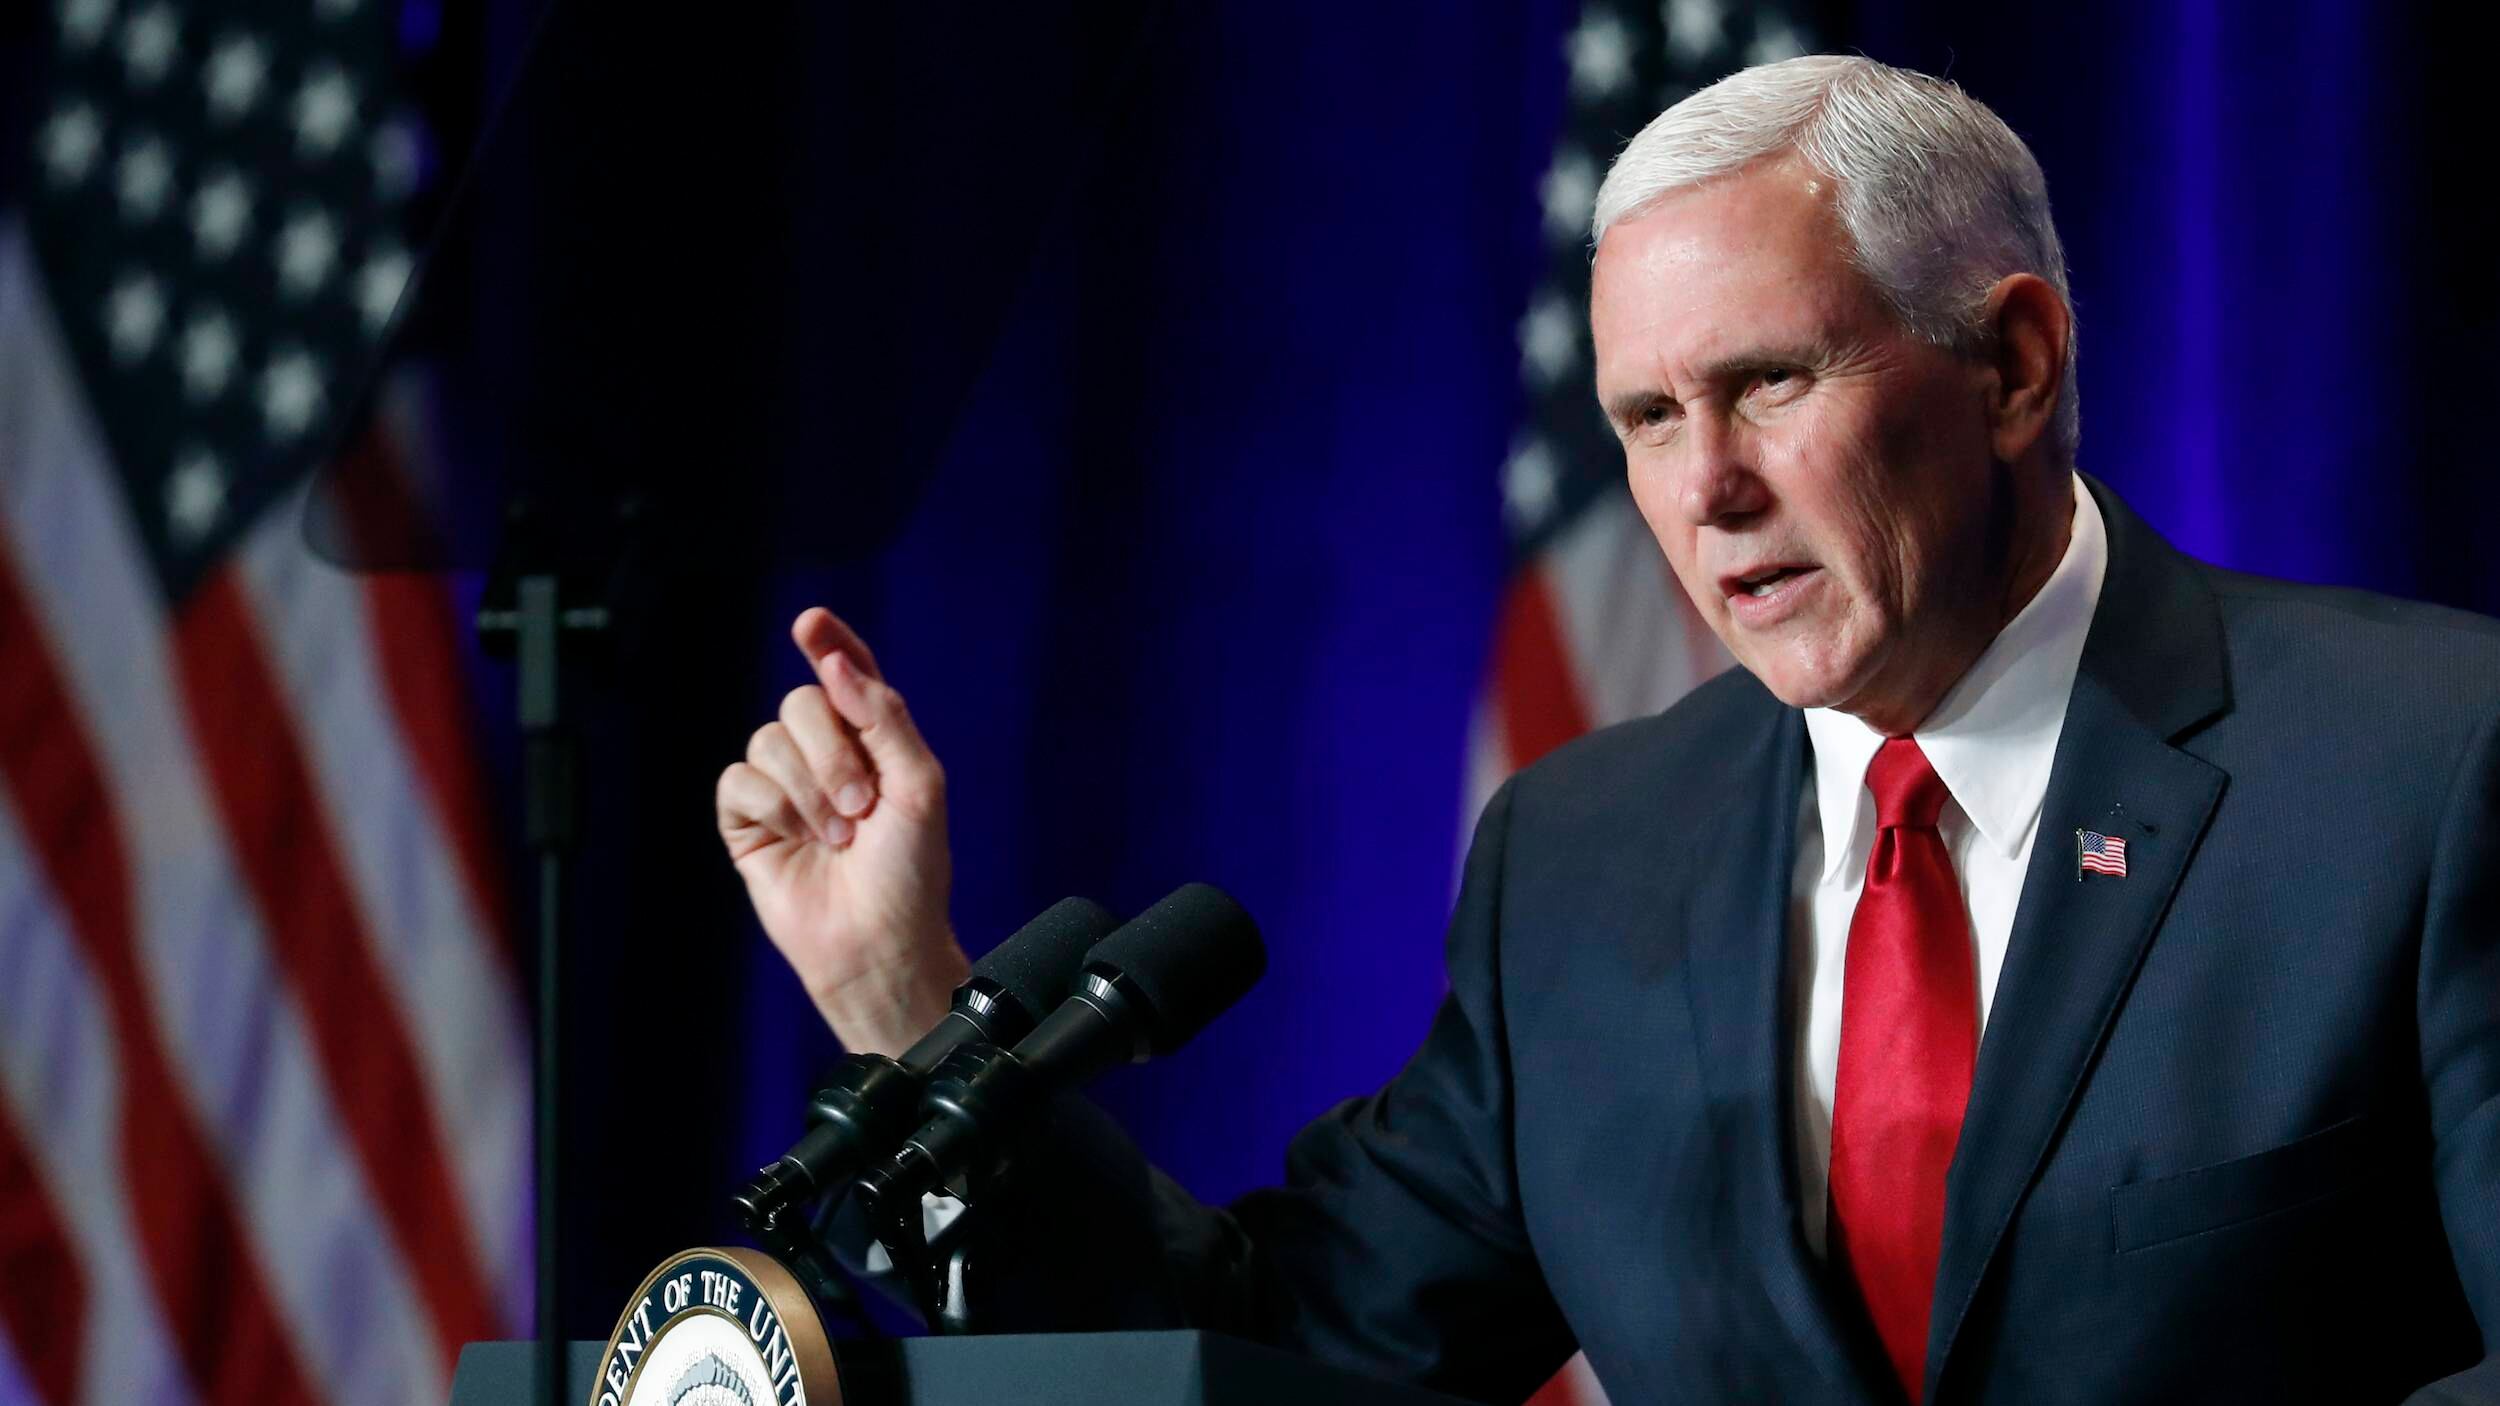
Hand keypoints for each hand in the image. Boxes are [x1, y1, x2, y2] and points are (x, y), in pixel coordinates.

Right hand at [715, 608, 967, 1054]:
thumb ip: (884, 717)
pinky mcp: (749, 822)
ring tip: (839, 835)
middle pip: (800, 702)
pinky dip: (774, 806)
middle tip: (861, 804)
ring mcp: (784, 787)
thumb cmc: (911, 871)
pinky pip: (738, 780)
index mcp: (874, 740)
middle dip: (831, 749)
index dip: (829, 644)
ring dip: (808, 788)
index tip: (811, 623)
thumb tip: (835, 664)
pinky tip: (798, 840)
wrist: (879, 942)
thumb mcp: (919, 785)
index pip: (846, 674)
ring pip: (767, 739)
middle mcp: (825, 756)